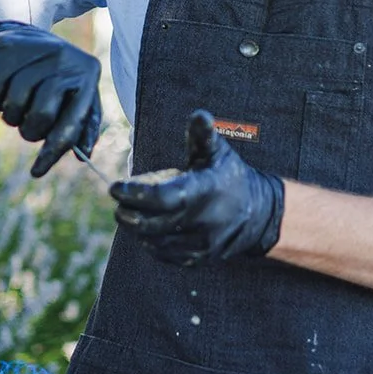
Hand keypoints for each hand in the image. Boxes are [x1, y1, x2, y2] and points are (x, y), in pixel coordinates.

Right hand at [0, 20, 101, 178]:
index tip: (36, 172)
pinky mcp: (6, 49)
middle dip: (30, 131)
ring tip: (17, 106)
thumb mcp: (76, 96)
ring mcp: (36, 52)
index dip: (53, 152)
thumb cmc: (56, 79)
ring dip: (11, 117)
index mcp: (88, 75)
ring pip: (15, 106)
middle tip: (28, 127)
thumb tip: (82, 155)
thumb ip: (82, 126)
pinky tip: (3, 91)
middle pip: (41, 116)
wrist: (23, 40)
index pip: (72, 123)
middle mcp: (65, 60)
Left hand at [110, 110, 283, 265]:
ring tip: (128, 213)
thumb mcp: (219, 153)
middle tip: (118, 201)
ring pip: (155, 241)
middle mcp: (204, 221)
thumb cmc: (230, 178)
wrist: (257, 214)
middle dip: (127, 212)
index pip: (162, 198)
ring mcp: (202, 243)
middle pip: (152, 223)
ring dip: (135, 228)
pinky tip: (145, 230)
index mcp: (205, 191)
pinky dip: (150, 242)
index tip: (115, 188)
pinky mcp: (199, 258)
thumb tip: (199, 115)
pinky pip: (165, 254)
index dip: (134, 194)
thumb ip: (203, 135)